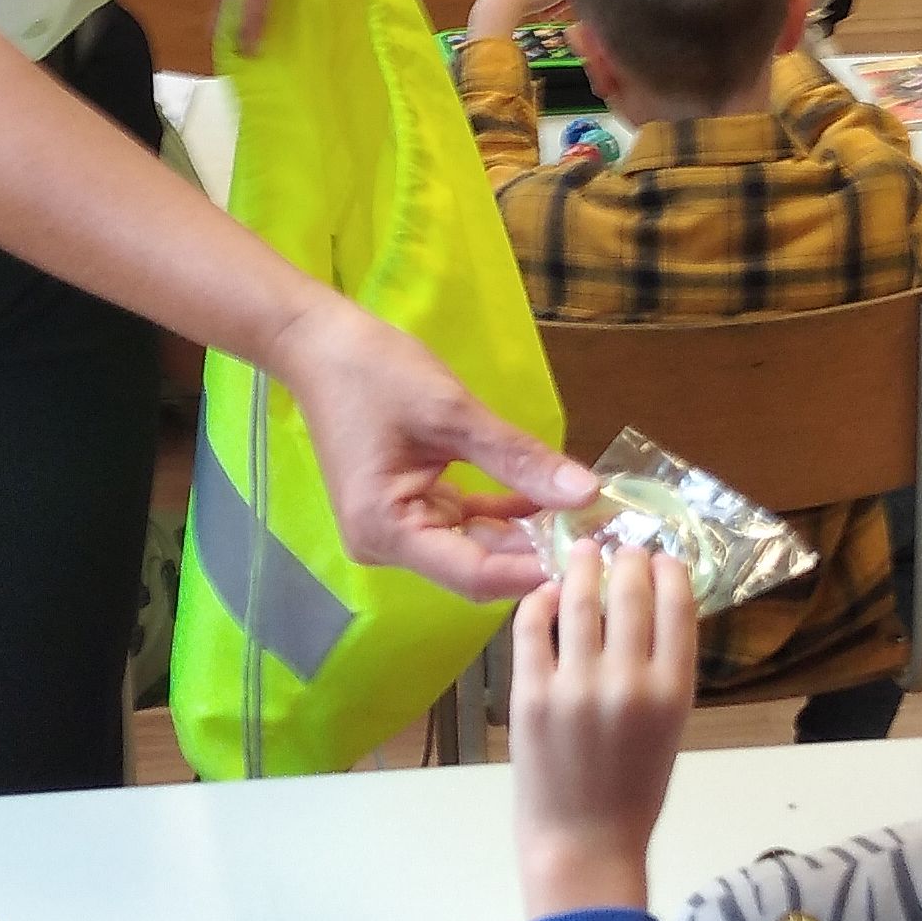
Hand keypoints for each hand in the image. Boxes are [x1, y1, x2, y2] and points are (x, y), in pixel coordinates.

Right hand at [265, 299, 596, 600]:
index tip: (591, 557)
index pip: (476, 575)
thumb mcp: (453, 413)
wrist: (320, 345)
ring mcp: (395, 532)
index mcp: (388, 530)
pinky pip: (463, 525)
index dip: (535, 572)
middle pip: (477, 568)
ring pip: (475, 549)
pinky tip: (548, 501)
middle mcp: (387, 546)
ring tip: (585, 518)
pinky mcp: (406, 511)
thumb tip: (587, 493)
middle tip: (601, 535)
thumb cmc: (376, 373)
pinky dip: (502, 515)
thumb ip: (520, 459)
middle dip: (537, 553)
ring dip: (525, 533)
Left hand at [510, 543, 696, 918]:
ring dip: (582, 566)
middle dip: (627, 558)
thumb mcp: (671, 729)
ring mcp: (575, 686)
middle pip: (630, 592)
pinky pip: (533, 627)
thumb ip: (663, 671)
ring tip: (582, 551)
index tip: (661, 556)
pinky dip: (539, 601)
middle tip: (621, 546)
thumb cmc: (633, 790)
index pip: (677, 606)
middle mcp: (627, 682)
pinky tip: (545, 593)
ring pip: (578, 600)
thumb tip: (651, 606)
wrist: (582, 843)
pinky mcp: (530, 694)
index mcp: (673, 692)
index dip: (669, 570)